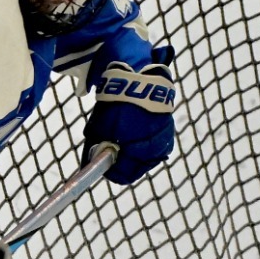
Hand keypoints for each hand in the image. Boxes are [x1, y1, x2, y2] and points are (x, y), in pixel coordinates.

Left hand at [84, 58, 178, 184]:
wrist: (142, 82)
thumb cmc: (117, 104)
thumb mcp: (99, 126)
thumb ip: (95, 148)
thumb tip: (91, 164)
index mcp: (135, 150)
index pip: (121, 176)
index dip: (108, 172)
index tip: (100, 165)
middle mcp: (152, 151)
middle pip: (134, 171)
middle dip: (121, 164)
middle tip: (110, 151)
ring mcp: (163, 144)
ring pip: (144, 161)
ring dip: (133, 156)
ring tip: (124, 140)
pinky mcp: (168, 136)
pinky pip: (154, 151)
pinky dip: (144, 147)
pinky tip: (136, 135)